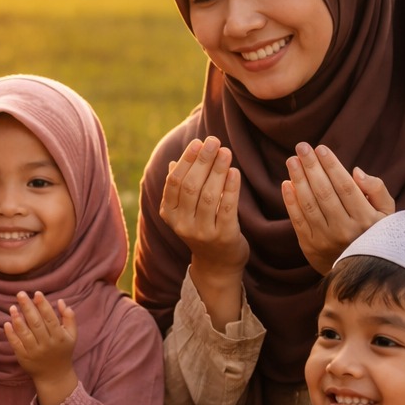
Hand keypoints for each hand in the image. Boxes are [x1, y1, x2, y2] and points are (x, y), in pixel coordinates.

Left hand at [5, 291, 77, 399]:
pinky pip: (16, 344)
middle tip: (20, 294)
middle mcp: (47, 344)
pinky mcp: (24, 358)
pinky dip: (11, 334)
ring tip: (12, 307)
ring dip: (17, 319)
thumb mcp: (72, 335)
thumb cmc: (63, 351)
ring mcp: (35, 352)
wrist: (54, 376)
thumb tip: (61, 301)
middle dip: (28, 307)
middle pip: (36, 323)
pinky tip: (6, 323)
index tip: (36, 293)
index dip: (43, 305)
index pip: (50, 318)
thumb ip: (69, 318)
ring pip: (25, 334)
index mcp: (60, 337)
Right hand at [160, 137, 248, 274]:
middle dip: (203, 161)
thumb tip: (175, 162)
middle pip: (190, 186)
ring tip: (227, 152)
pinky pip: (227, 208)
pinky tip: (235, 172)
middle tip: (215, 141)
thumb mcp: (186, 210)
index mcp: (169, 214)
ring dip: (218, 170)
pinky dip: (231, 188)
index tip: (199, 143)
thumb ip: (181, 187)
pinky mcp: (223, 237)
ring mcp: (202, 232)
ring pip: (208, 196)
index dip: (187, 160)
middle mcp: (182, 224)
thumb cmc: (202, 228)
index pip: (174, 182)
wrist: (217, 264)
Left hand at [283, 143, 394, 273]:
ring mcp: (325, 239)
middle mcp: (345, 229)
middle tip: (301, 147)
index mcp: (365, 218)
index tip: (320, 148)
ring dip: (298, 180)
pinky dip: (290, 201)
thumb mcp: (386, 213)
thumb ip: (377, 190)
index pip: (345, 186)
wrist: (359, 271)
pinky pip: (297, 220)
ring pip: (309, 204)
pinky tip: (286, 183)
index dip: (331, 166)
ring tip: (292, 160)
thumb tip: (356, 172)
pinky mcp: (310, 246)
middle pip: (324, 192)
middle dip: (311, 167)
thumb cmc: (374, 232)